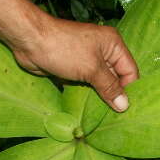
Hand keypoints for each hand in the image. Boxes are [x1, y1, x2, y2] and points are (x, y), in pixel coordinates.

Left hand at [9, 15, 138, 111]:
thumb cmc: (64, 49)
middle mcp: (103, 51)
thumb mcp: (91, 69)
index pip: (130, 70)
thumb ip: (109, 87)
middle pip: (116, 78)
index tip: (125, 110)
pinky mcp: (74, 68)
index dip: (128, 90)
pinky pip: (86, 85)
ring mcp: (87, 60)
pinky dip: (86, 96)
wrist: (29, 41)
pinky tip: (88, 111)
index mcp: (113, 45)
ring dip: (100, 98)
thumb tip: (124, 106)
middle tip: (115, 118)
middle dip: (114, 96)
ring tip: (103, 117)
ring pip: (100, 83)